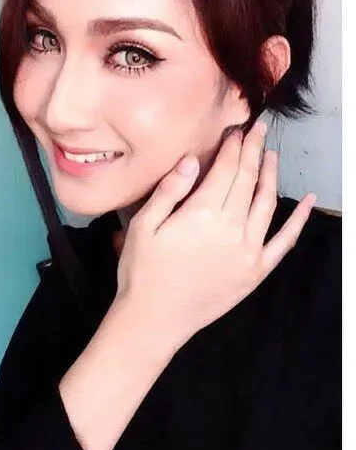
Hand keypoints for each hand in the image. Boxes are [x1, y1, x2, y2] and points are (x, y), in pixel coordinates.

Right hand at [116, 120, 315, 346]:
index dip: (233, 147)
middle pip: (248, 180)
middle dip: (253, 152)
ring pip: (267, 203)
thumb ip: (169, 191)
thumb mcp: (142, 226)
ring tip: (270, 155)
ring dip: (271, 175)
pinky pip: (284, 241)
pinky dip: (298, 220)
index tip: (236, 130)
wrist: (155, 319)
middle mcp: (232, 228)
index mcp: (203, 214)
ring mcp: (249, 250)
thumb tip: (192, 161)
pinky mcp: (256, 270)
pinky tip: (307, 202)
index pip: (226, 170)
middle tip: (258, 130)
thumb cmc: (142, 272)